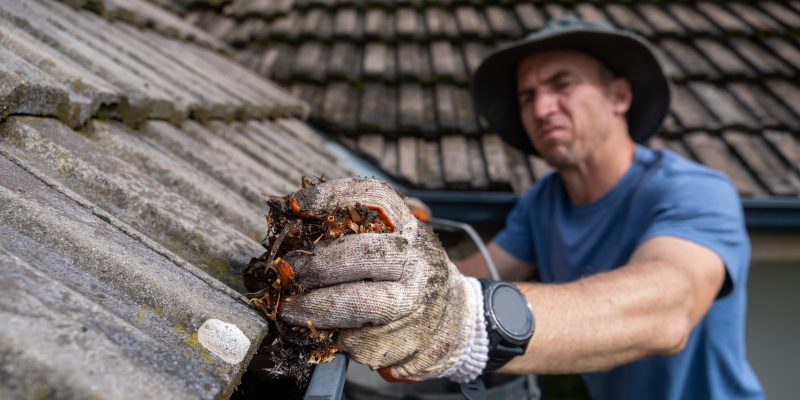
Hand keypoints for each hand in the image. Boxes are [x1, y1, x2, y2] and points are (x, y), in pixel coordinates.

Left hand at [279, 178, 487, 381]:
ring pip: (362, 304)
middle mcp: (418, 259)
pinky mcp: (411, 339)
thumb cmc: (404, 273)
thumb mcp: (390, 241)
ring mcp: (418, 302)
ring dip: (317, 309)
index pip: (374, 197)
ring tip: (288, 309)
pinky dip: (338, 337)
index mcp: (410, 227)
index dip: (331, 197)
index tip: (295, 206)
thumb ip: (351, 231)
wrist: (453, 318)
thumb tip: (289, 219)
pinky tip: (329, 332)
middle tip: (287, 272)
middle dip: (317, 264)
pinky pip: (364, 340)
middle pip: (364, 254)